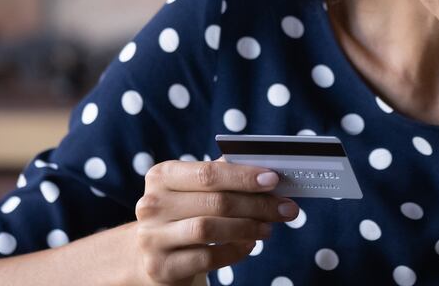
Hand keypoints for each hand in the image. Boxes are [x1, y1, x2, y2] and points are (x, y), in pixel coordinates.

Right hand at [132, 157, 298, 284]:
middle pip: (215, 202)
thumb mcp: (195, 191)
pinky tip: (249, 244)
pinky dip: (234, 251)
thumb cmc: (185, 214)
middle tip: (286, 208)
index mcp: (162, 177)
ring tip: (268, 228)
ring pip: (209, 229)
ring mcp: (152, 238)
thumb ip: (224, 177)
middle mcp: (152, 205)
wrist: (154, 254)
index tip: (273, 180)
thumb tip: (267, 172)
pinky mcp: (161, 267)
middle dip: (257, 204)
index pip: (208, 173)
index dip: (243, 177)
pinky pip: (207, 257)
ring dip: (247, 227)